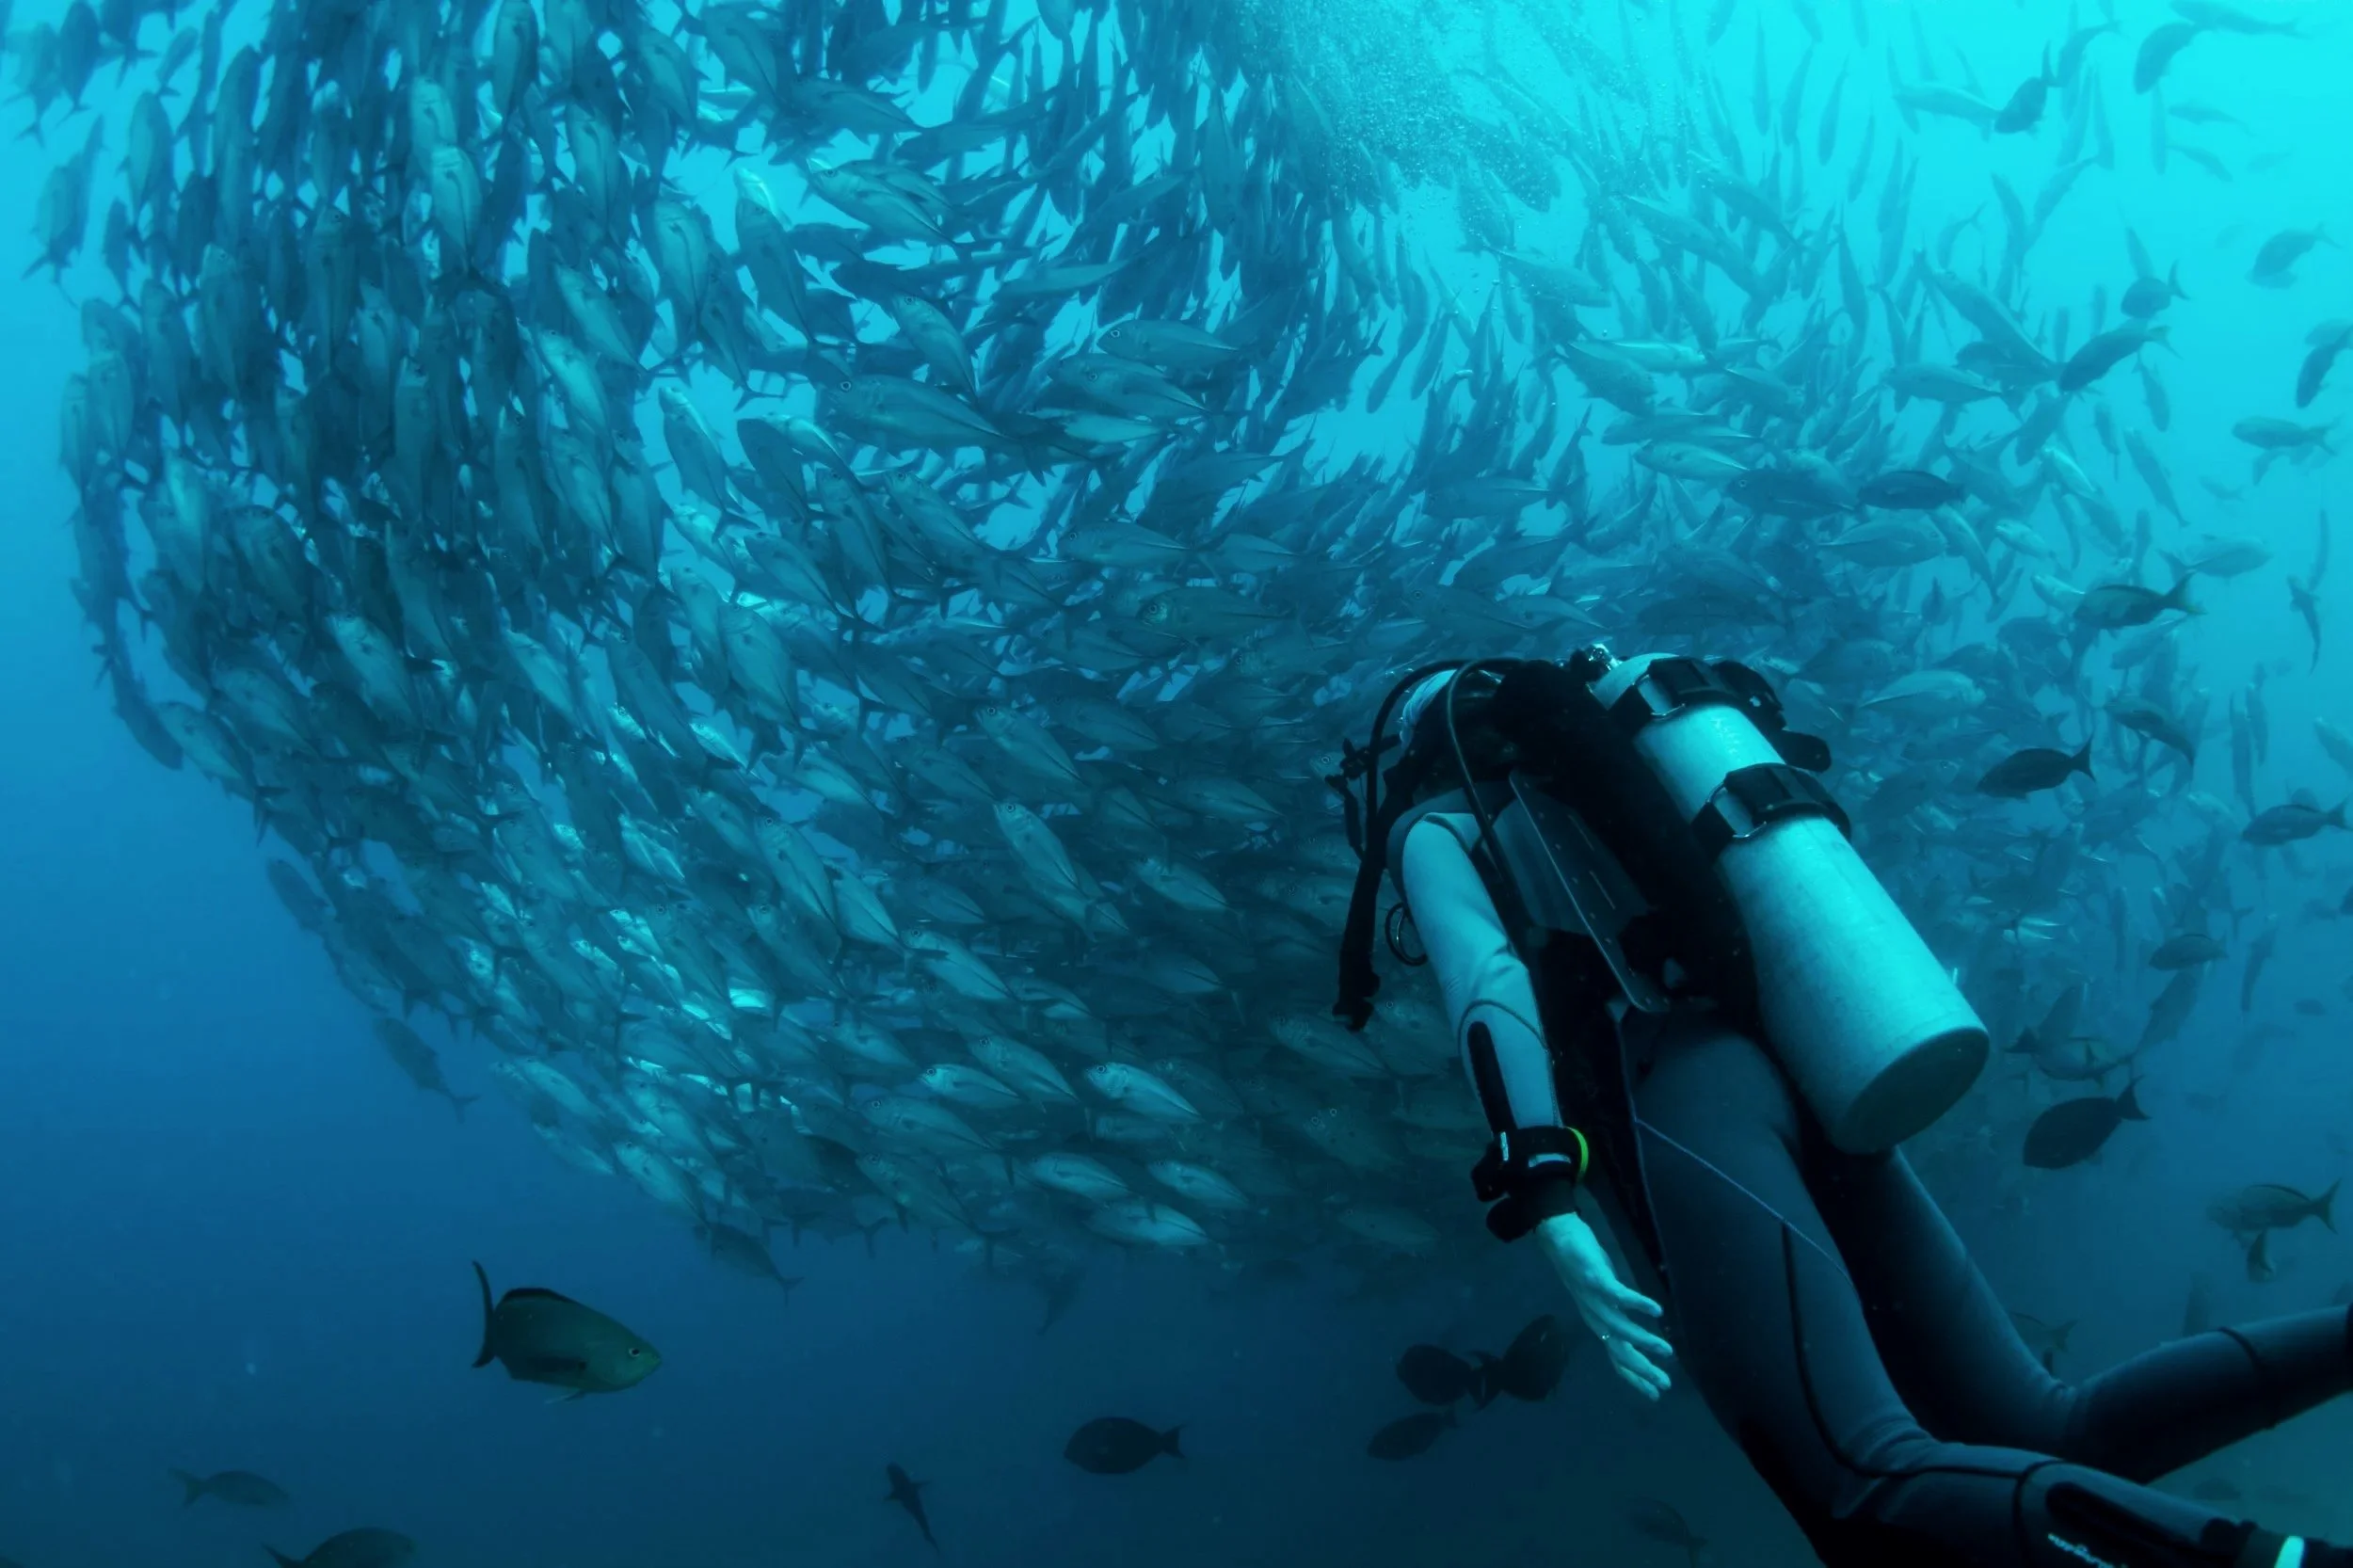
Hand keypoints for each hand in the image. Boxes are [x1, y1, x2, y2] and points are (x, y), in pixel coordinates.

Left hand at [1535, 1211, 1673, 1399]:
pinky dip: (1637, 1304)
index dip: (1635, 1378)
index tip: (1656, 1395)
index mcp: (1599, 1324)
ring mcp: (1594, 1300)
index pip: (1617, 1358)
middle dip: (1643, 1370)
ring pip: (1620, 1328)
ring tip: (1667, 1350)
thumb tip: (1638, 1333)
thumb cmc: (1586, 1268)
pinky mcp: (1596, 1280)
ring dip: (1644, 1341)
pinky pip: (1618, 1295)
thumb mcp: (1604, 1298)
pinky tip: (1657, 1311)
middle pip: (1619, 1351)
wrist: (1559, 1239)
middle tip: (1665, 1384)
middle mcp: (1596, 1318)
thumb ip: (1619, 1316)